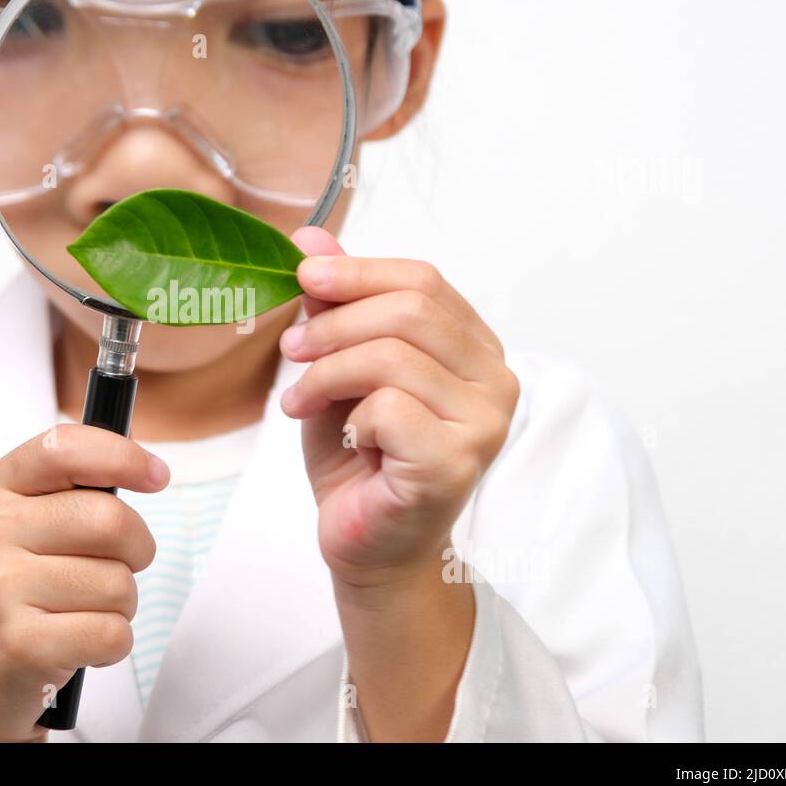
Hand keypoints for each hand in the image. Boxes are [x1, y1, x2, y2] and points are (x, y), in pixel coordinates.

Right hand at [0, 424, 166, 741]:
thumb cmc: (23, 586)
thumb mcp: (34, 521)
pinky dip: (113, 644)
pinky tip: (79, 643)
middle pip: (110, 521)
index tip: (157, 477)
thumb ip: (80, 483)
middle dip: (136, 550)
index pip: (64, 448)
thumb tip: (141, 450)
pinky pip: (111, 633)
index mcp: (0, 488)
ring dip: (120, 605)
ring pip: (118, 583)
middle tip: (113, 569)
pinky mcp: (18, 643)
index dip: (122, 456)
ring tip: (82, 611)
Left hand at [279, 228, 518, 589]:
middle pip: (410, 310)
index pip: (423, 280)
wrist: (367, 546)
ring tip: (300, 401)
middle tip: (291, 350)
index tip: (302, 276)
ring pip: (393, 355)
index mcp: (473, 347)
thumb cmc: (360, 459)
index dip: (357, 270)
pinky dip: (349, 417)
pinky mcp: (459, 461)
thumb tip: (309, 238)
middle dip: (334, 322)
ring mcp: (484, 422)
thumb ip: (334, 306)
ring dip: (327, 373)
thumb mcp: (338, 368)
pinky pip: (390, 407)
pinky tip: (343, 439)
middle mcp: (495, 379)